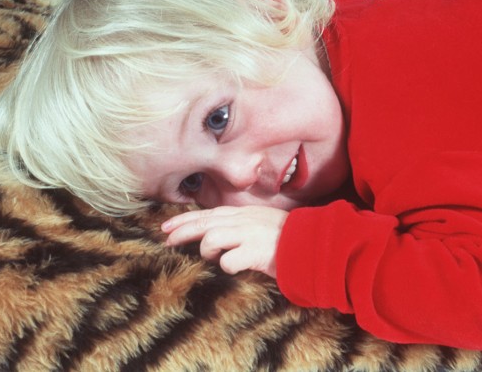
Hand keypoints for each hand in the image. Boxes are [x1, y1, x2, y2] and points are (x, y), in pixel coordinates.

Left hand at [161, 206, 288, 277]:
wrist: (314, 244)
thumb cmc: (290, 238)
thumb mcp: (263, 223)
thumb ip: (242, 225)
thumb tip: (217, 234)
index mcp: (245, 213)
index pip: (209, 213)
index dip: (185, 219)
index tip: (168, 227)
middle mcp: (244, 220)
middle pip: (204, 223)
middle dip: (182, 231)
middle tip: (168, 241)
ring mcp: (249, 234)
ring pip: (211, 237)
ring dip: (207, 250)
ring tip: (213, 258)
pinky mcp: (256, 252)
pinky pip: (229, 261)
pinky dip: (228, 266)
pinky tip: (235, 268)